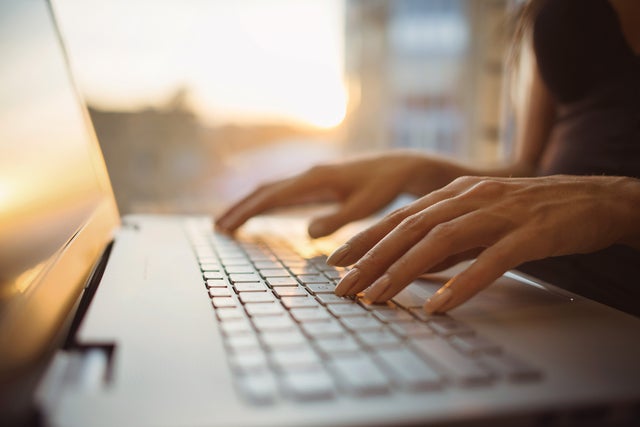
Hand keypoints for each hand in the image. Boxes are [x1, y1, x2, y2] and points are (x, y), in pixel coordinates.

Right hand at [216, 152, 456, 237]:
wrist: (400, 167)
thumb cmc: (386, 187)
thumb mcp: (365, 206)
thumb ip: (338, 219)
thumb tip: (307, 233)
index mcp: (316, 179)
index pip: (272, 196)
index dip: (247, 212)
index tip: (227, 226)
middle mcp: (309, 175)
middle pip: (265, 191)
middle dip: (240, 209)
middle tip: (218, 228)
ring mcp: (311, 178)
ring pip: (272, 190)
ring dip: (250, 206)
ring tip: (229, 222)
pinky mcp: (317, 183)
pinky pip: (284, 193)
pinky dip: (266, 204)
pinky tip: (260, 214)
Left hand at [329, 175, 639, 312]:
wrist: (592, 198)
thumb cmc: (532, 212)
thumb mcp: (480, 218)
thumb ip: (448, 237)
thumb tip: (413, 264)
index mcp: (455, 194)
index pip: (400, 217)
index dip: (366, 238)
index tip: (337, 261)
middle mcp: (470, 198)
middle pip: (410, 228)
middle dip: (372, 259)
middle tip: (344, 287)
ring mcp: (499, 213)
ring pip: (441, 241)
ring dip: (404, 271)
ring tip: (378, 298)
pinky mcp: (529, 233)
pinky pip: (491, 260)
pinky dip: (463, 282)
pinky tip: (440, 305)